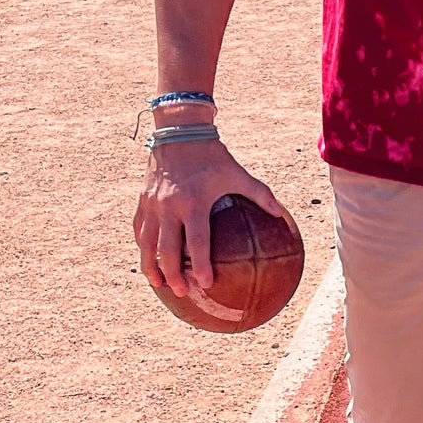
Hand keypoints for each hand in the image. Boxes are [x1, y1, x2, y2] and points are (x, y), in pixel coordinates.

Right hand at [133, 138, 287, 297]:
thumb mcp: (236, 172)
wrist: (180, 131)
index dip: (200, 266)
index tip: (206, 284)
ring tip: (158, 284)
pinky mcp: (143, 200)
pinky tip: (147, 257)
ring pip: (146, 244)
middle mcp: (170, 207)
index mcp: (194, 203)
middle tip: (181, 291)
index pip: (197, 243)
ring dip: (151, 267)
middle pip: (167, 250)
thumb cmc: (212, 154)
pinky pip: (139, 229)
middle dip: (172, 275)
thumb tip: (282, 213)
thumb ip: (260, 193)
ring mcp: (153, 205)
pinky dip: (142, 246)